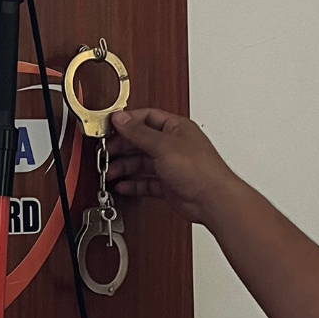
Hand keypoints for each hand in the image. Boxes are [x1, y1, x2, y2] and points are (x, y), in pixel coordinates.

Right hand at [106, 107, 236, 225]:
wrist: (212, 199)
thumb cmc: (200, 170)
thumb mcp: (163, 145)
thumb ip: (139, 132)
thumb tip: (121, 119)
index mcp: (176, 128)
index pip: (147, 118)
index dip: (127, 122)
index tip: (110, 127)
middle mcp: (173, 145)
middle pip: (141, 141)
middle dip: (122, 146)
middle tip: (107, 151)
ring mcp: (171, 165)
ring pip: (142, 163)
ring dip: (125, 166)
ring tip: (111, 171)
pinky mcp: (169, 184)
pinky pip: (146, 181)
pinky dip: (134, 183)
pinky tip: (123, 184)